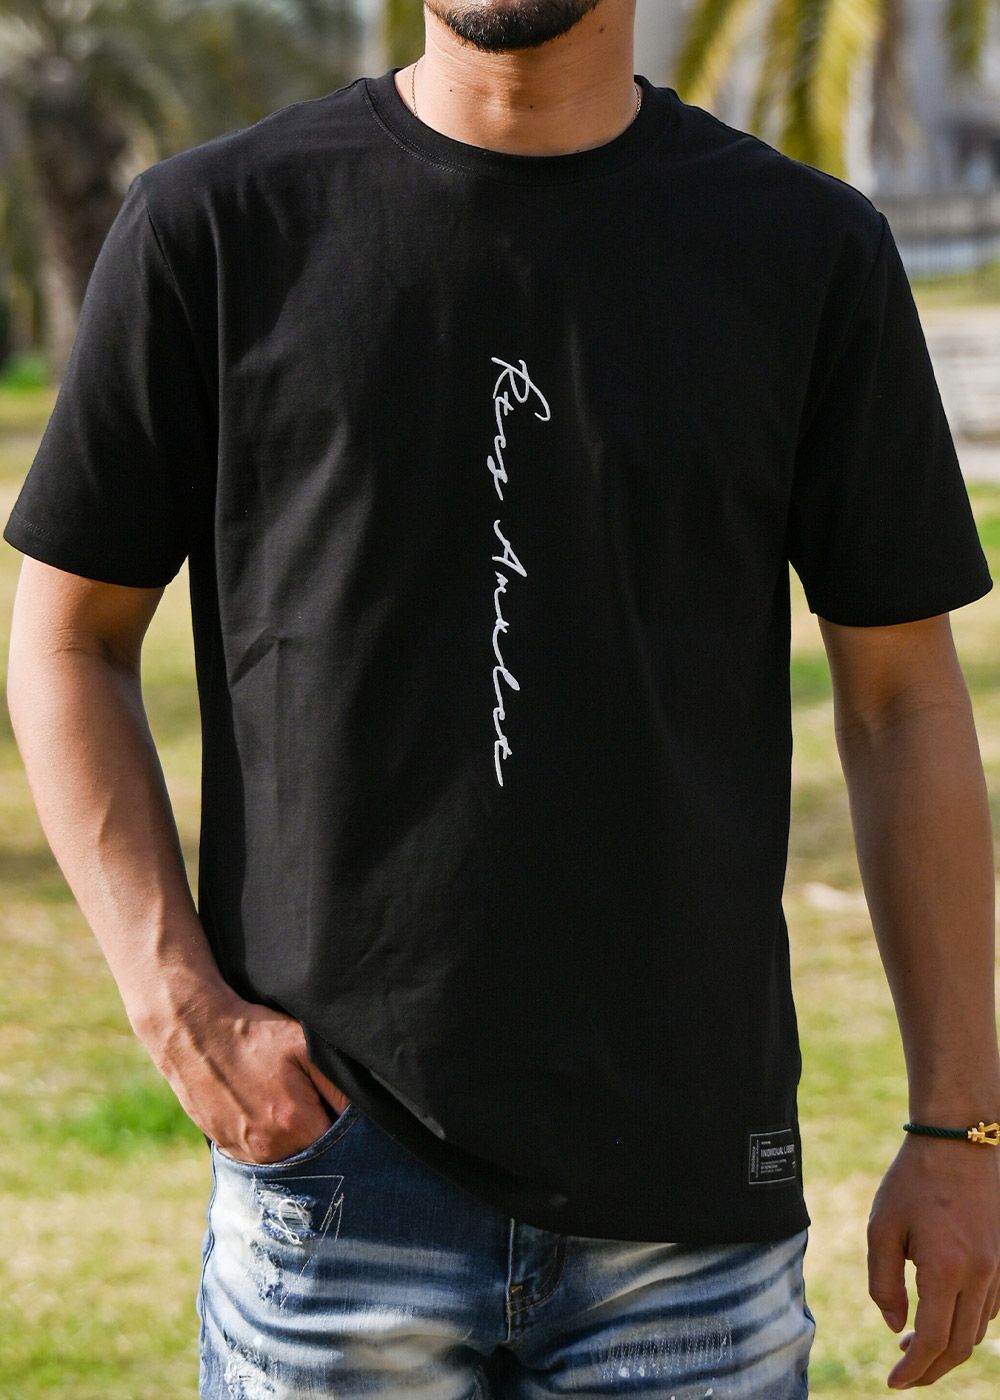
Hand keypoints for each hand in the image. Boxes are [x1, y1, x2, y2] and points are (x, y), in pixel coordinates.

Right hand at [144, 986, 350, 1162]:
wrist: (195, 1033)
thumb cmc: (254, 1035)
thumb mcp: (304, 1046)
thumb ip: (338, 1085)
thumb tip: (366, 1115)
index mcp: (294, 1125)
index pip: (342, 1150)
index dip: (352, 1136)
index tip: (353, 1120)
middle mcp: (270, 1150)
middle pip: (315, 1161)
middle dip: (326, 1143)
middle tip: (322, 1109)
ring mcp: (245, 1154)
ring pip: (289, 1162)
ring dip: (299, 1145)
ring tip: (294, 1110)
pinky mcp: (227, 1150)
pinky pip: (263, 1160)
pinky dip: (274, 1145)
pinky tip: (271, 1116)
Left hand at [867, 1133, 999, 1387]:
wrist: (961, 1139)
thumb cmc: (914, 1179)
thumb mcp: (883, 1226)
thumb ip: (883, 1281)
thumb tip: (894, 1326)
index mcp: (947, 1269)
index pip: (933, 1341)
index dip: (913, 1370)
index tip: (893, 1382)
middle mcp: (982, 1276)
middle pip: (961, 1346)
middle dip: (931, 1368)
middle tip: (904, 1373)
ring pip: (978, 1330)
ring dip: (949, 1347)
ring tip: (913, 1343)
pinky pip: (991, 1309)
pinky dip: (966, 1323)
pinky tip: (942, 1315)